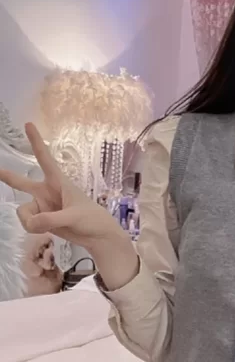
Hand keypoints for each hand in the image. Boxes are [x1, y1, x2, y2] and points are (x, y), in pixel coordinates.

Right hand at [0, 123, 124, 249]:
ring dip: (31, 221)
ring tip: (48, 226)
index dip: (36, 141)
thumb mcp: (74, 217)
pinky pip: (26, 223)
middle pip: (22, 183)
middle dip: (8, 176)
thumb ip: (51, 220)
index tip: (28, 124)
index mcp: (58, 182)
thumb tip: (31, 222)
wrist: (97, 237)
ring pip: (23, 212)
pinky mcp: (40, 219)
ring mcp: (42, 206)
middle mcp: (46, 191)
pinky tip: (46, 231)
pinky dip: (33, 228)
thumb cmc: (91, 219)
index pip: (45, 158)